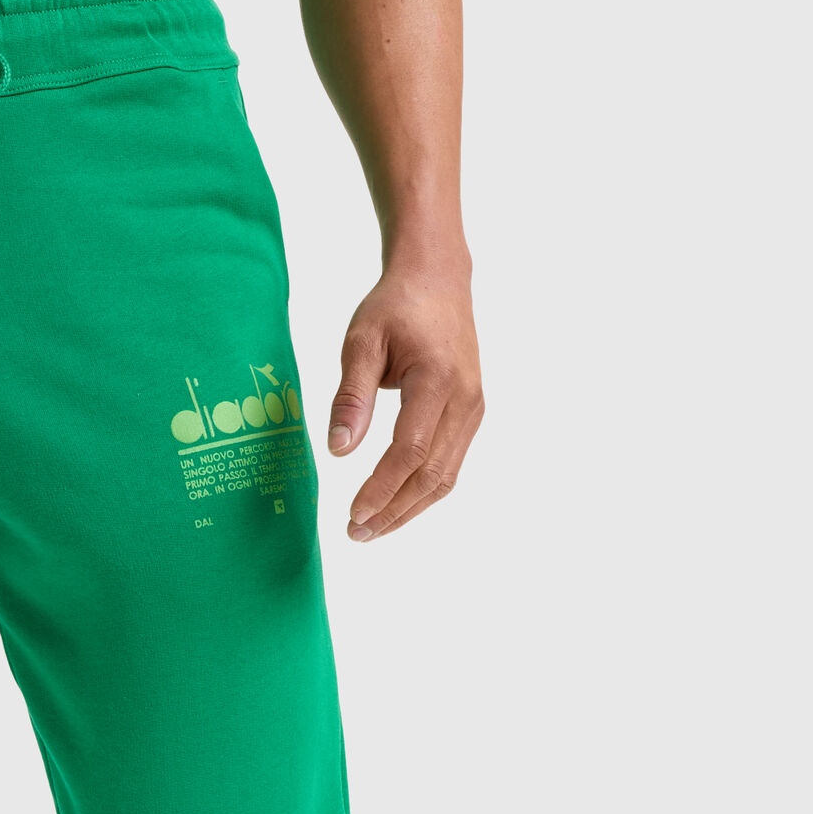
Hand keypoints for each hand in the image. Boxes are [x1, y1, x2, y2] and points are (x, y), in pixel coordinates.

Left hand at [327, 259, 482, 541]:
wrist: (437, 279)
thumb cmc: (395, 307)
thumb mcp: (361, 342)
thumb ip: (350, 396)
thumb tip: (339, 450)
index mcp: (437, 380)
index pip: (410, 451)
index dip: (381, 489)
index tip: (352, 514)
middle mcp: (465, 399)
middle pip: (431, 475)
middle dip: (393, 511)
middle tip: (355, 534)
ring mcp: (473, 409)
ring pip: (445, 477)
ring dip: (409, 509)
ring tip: (371, 529)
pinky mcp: (472, 413)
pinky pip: (450, 464)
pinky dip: (422, 491)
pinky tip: (395, 504)